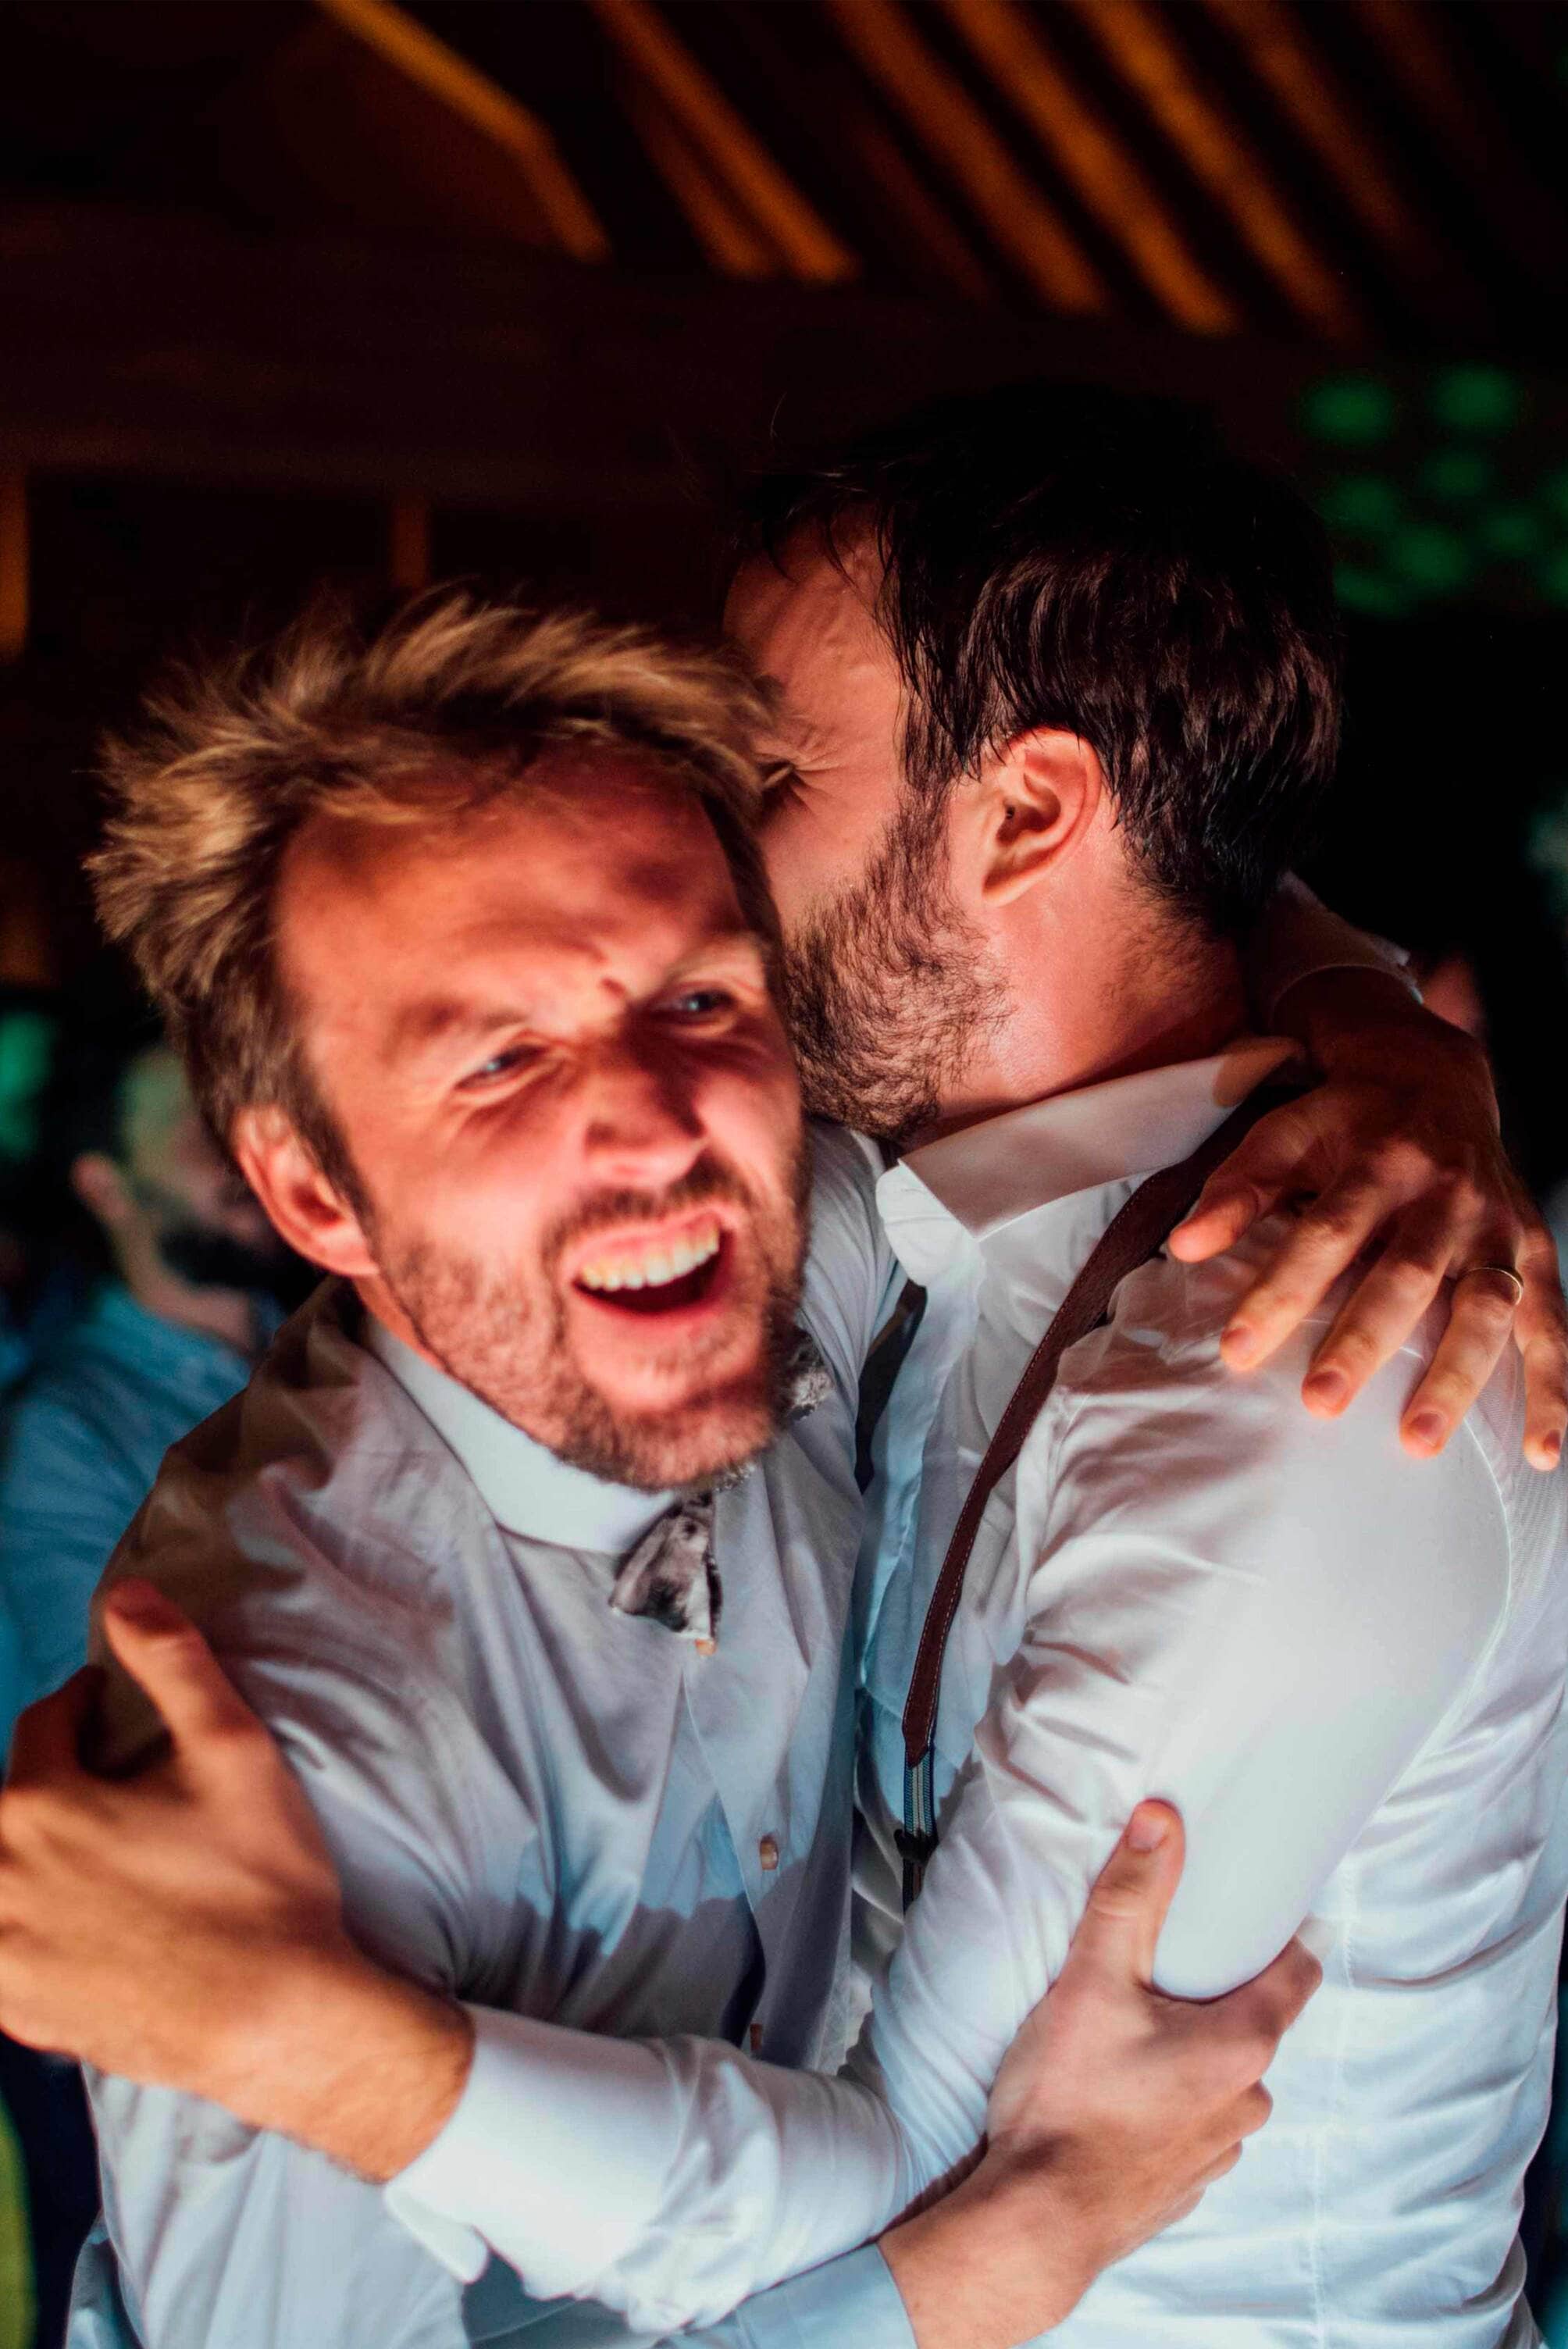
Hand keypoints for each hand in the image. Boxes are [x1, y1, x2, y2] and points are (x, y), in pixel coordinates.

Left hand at [0, 1580, 470, 2177]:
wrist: (274, 2019)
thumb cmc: (260, 1882)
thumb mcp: (233, 1749)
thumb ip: (172, 1661)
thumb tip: (126, 1591)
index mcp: (39, 1804)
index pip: (44, 1723)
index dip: (85, 1705)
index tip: (113, 1710)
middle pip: (10, 1800)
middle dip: (55, 1781)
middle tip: (115, 1788)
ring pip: (1, 1874)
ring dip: (33, 1852)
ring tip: (98, 1854)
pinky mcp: (13, 2012)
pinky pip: (0, 1948)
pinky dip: (23, 1926)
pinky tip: (76, 1926)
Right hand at [880, 1804, 1317, 2348]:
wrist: (1037, 2222)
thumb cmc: (1069, 2100)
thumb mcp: (1092, 1980)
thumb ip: (1129, 1898)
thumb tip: (1162, 1821)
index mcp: (1240, 2045)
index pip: (1297, 1973)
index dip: (1279, 1936)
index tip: (1250, 1912)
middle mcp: (1247, 2101)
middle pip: (1252, 2023)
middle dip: (1212, 1994)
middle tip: (1158, 1972)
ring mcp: (1220, 2150)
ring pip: (1220, 2078)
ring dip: (1187, 2054)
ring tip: (1126, 2037)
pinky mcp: (1185, 2186)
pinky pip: (1192, 2125)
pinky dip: (1166, 2103)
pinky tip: (1117, 2096)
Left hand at [1172, 978, 1566, 1467]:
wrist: (1438, 1080)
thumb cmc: (1347, 1121)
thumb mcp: (1288, 1132)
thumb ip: (1239, 1187)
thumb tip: (1184, 1246)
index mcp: (1380, 1161)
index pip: (1326, 1231)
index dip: (1282, 1289)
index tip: (1237, 1350)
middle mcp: (1446, 1196)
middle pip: (1406, 1275)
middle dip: (1364, 1342)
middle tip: (1320, 1403)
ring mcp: (1496, 1229)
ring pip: (1484, 1307)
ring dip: (1456, 1376)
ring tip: (1416, 1441)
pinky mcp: (1533, 1256)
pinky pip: (1551, 1326)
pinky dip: (1554, 1389)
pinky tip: (1541, 1452)